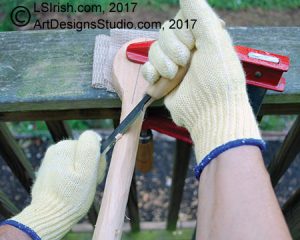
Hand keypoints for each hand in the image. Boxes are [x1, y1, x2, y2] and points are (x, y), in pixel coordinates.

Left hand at [11, 131, 105, 239]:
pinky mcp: (47, 169)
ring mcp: (50, 158)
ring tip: (77, 188)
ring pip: (76, 160)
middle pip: (83, 151)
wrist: (48, 216)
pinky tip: (68, 189)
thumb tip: (94, 136)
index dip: (96, 157)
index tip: (93, 172)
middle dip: (88, 165)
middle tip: (86, 183)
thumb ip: (91, 149)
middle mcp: (56, 147)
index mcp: (66, 145)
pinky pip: (67, 167)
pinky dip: (71, 176)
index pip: (92, 142)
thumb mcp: (87, 172)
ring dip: (80, 171)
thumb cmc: (71, 197)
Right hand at [142, 0, 263, 177]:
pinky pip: (146, 68)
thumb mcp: (214, 40)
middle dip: (172, 49)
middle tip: (185, 62)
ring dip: (162, 63)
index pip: (179, 19)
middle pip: (164, 33)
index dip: (183, 31)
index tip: (195, 44)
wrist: (209, 113)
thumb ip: (199, 13)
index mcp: (202, 37)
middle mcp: (188, 49)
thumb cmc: (218, 79)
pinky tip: (159, 81)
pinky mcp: (163, 81)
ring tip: (174, 76)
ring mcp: (174, 65)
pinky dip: (150, 74)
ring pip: (153, 50)